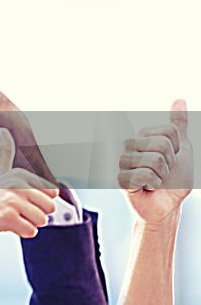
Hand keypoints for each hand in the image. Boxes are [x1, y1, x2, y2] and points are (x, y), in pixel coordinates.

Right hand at [0, 129, 58, 244]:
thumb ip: (4, 154)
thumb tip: (5, 129)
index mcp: (18, 173)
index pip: (52, 193)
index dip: (38, 201)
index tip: (18, 199)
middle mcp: (15, 182)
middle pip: (50, 207)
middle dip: (35, 215)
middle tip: (14, 211)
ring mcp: (11, 198)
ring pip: (42, 220)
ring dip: (28, 224)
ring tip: (9, 218)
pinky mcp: (7, 215)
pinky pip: (31, 231)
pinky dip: (21, 233)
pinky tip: (5, 226)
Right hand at [122, 100, 193, 224]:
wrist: (168, 204)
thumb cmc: (174, 178)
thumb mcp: (182, 148)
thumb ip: (178, 124)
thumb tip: (179, 100)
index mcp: (143, 137)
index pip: (168, 131)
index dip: (177, 148)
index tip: (172, 158)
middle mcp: (130, 147)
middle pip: (161, 144)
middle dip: (170, 162)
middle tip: (163, 171)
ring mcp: (124, 163)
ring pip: (152, 160)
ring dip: (162, 175)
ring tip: (156, 180)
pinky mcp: (121, 180)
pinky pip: (142, 176)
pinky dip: (152, 184)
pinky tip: (147, 188)